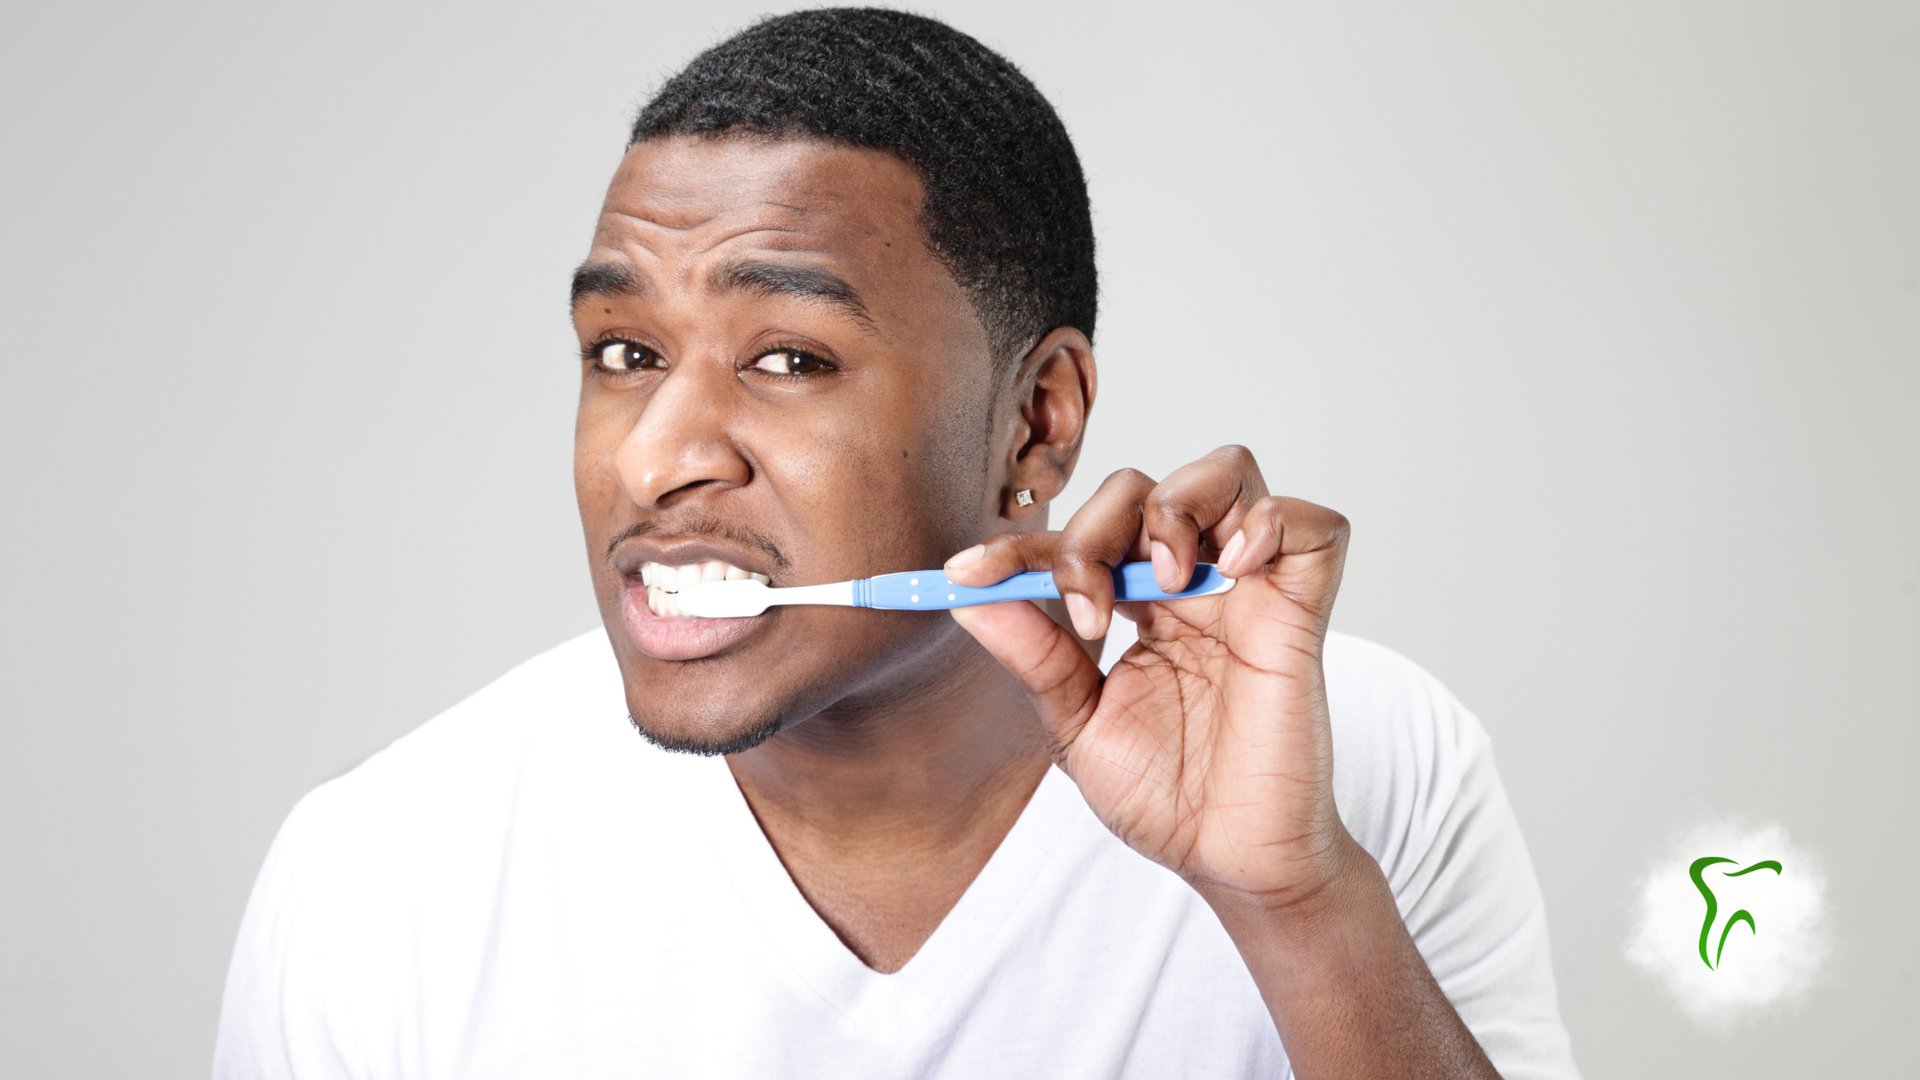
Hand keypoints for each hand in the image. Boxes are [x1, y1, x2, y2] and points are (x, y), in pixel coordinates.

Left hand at [948, 446, 1355, 907]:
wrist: (1229, 860)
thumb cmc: (1166, 797)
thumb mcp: (1078, 727)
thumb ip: (1034, 657)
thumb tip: (966, 599)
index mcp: (1136, 607)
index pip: (1078, 539)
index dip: (1019, 547)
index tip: (965, 573)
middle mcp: (1191, 586)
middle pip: (1143, 489)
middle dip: (1095, 530)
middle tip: (1087, 608)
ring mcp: (1248, 592)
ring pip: (1227, 471)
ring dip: (1178, 505)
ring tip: (1166, 576)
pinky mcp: (1302, 610)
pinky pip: (1313, 525)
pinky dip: (1272, 520)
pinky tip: (1234, 565)